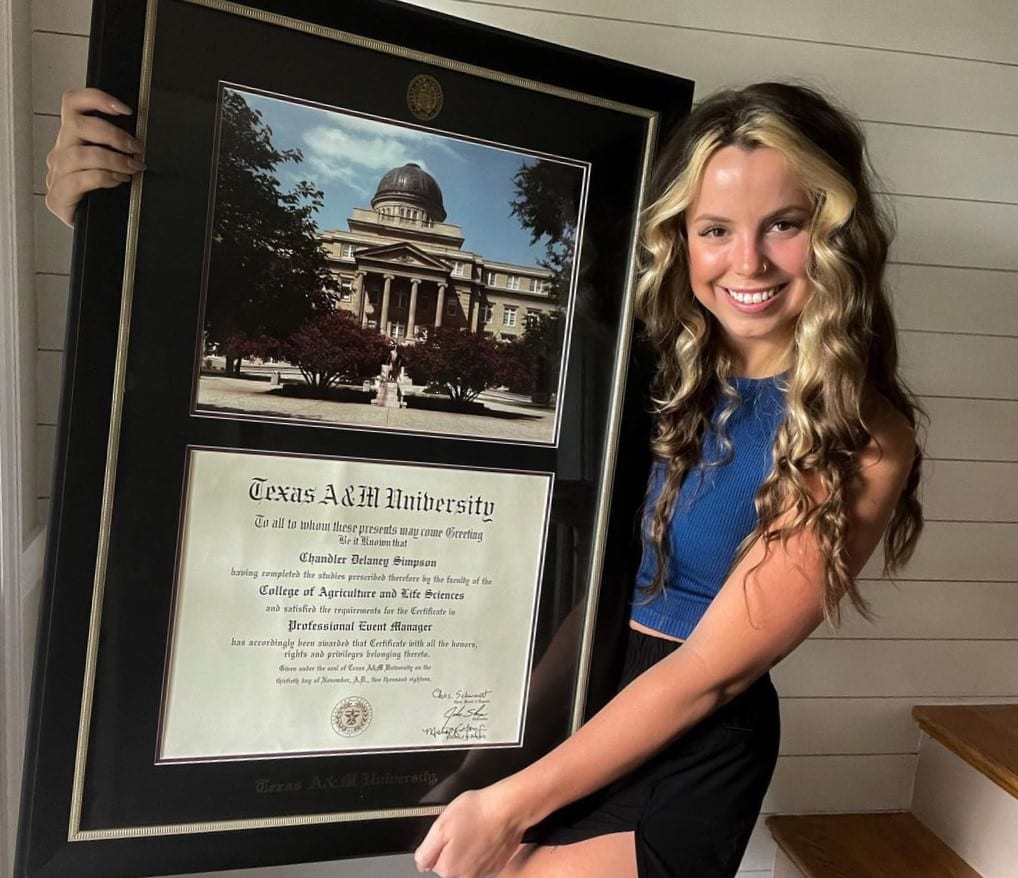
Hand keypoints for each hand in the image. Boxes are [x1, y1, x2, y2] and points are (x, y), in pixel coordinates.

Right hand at [45, 88, 145, 227]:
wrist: (96, 231)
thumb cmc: (108, 195)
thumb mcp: (115, 163)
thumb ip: (119, 146)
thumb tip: (141, 139)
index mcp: (71, 139)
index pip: (72, 104)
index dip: (96, 99)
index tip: (125, 110)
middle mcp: (60, 152)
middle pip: (76, 125)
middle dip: (113, 134)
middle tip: (137, 149)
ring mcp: (55, 175)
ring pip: (79, 154)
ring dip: (113, 159)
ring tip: (132, 168)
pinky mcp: (57, 198)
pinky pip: (78, 180)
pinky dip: (102, 178)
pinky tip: (117, 181)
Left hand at [414, 786, 525, 877]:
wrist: (508, 808)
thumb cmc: (477, 812)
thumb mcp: (440, 826)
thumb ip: (426, 850)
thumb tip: (421, 863)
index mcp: (449, 869)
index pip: (431, 861)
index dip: (437, 842)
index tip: (447, 831)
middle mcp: (466, 876)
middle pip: (449, 862)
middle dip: (452, 846)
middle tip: (461, 826)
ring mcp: (483, 871)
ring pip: (466, 860)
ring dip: (467, 847)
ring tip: (475, 827)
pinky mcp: (496, 864)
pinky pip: (482, 857)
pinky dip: (482, 847)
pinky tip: (485, 832)